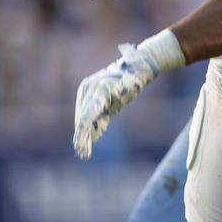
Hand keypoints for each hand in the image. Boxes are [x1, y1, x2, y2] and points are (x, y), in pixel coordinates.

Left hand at [73, 44, 158, 159]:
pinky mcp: (103, 90)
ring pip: (84, 118)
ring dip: (84, 137)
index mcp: (86, 91)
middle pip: (81, 118)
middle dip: (82, 138)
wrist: (140, 67)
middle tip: (82, 155)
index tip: (81, 151)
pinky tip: (87, 140)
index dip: (81, 134)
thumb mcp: (112, 102)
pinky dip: (89, 128)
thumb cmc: (127, 85)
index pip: (82, 116)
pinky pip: (93, 112)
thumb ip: (101, 116)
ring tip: (83, 153)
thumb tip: (93, 136)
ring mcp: (94, 88)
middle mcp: (87, 89)